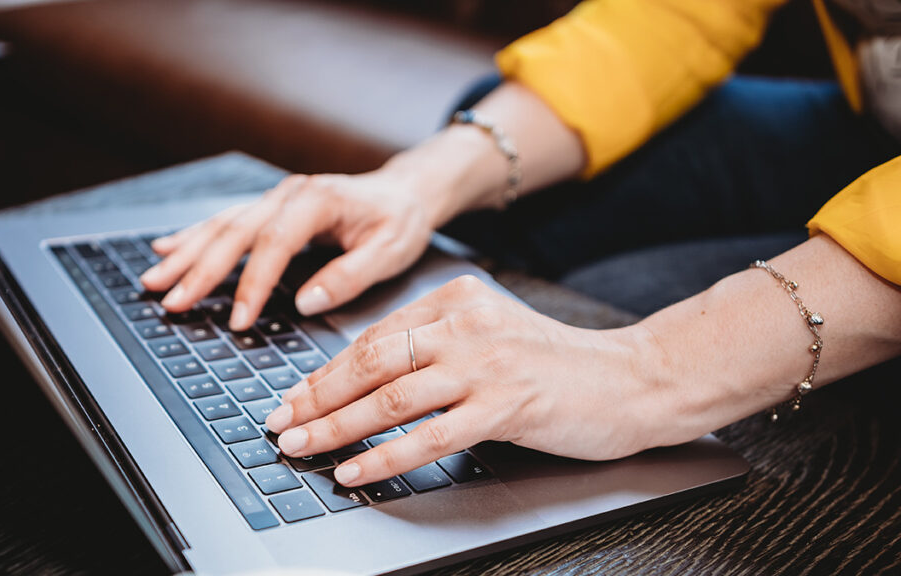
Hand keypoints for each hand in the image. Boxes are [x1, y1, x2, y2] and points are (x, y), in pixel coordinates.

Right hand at [139, 169, 439, 329]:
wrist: (404, 192)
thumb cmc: (400, 221)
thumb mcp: (390, 251)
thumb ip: (350, 276)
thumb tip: (307, 302)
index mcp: (318, 200)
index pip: (275, 244)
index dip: (253, 284)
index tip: (238, 321)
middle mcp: (289, 193)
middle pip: (235, 232)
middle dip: (199, 269)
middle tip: (171, 301)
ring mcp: (276, 198)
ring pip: (222, 225)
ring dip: (186, 253)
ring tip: (154, 279)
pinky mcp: (271, 207)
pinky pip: (226, 220)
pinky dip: (194, 236)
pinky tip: (167, 247)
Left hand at [264, 275, 661, 486]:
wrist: (632, 380)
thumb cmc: (557, 364)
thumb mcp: (490, 334)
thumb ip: (436, 344)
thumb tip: (366, 376)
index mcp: (456, 300)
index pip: (374, 336)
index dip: (326, 371)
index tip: (296, 396)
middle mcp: (465, 325)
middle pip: (370, 361)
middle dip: (316, 396)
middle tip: (281, 422)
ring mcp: (485, 363)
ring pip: (390, 397)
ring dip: (336, 426)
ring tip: (301, 446)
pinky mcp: (505, 405)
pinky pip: (429, 436)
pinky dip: (384, 456)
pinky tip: (354, 470)